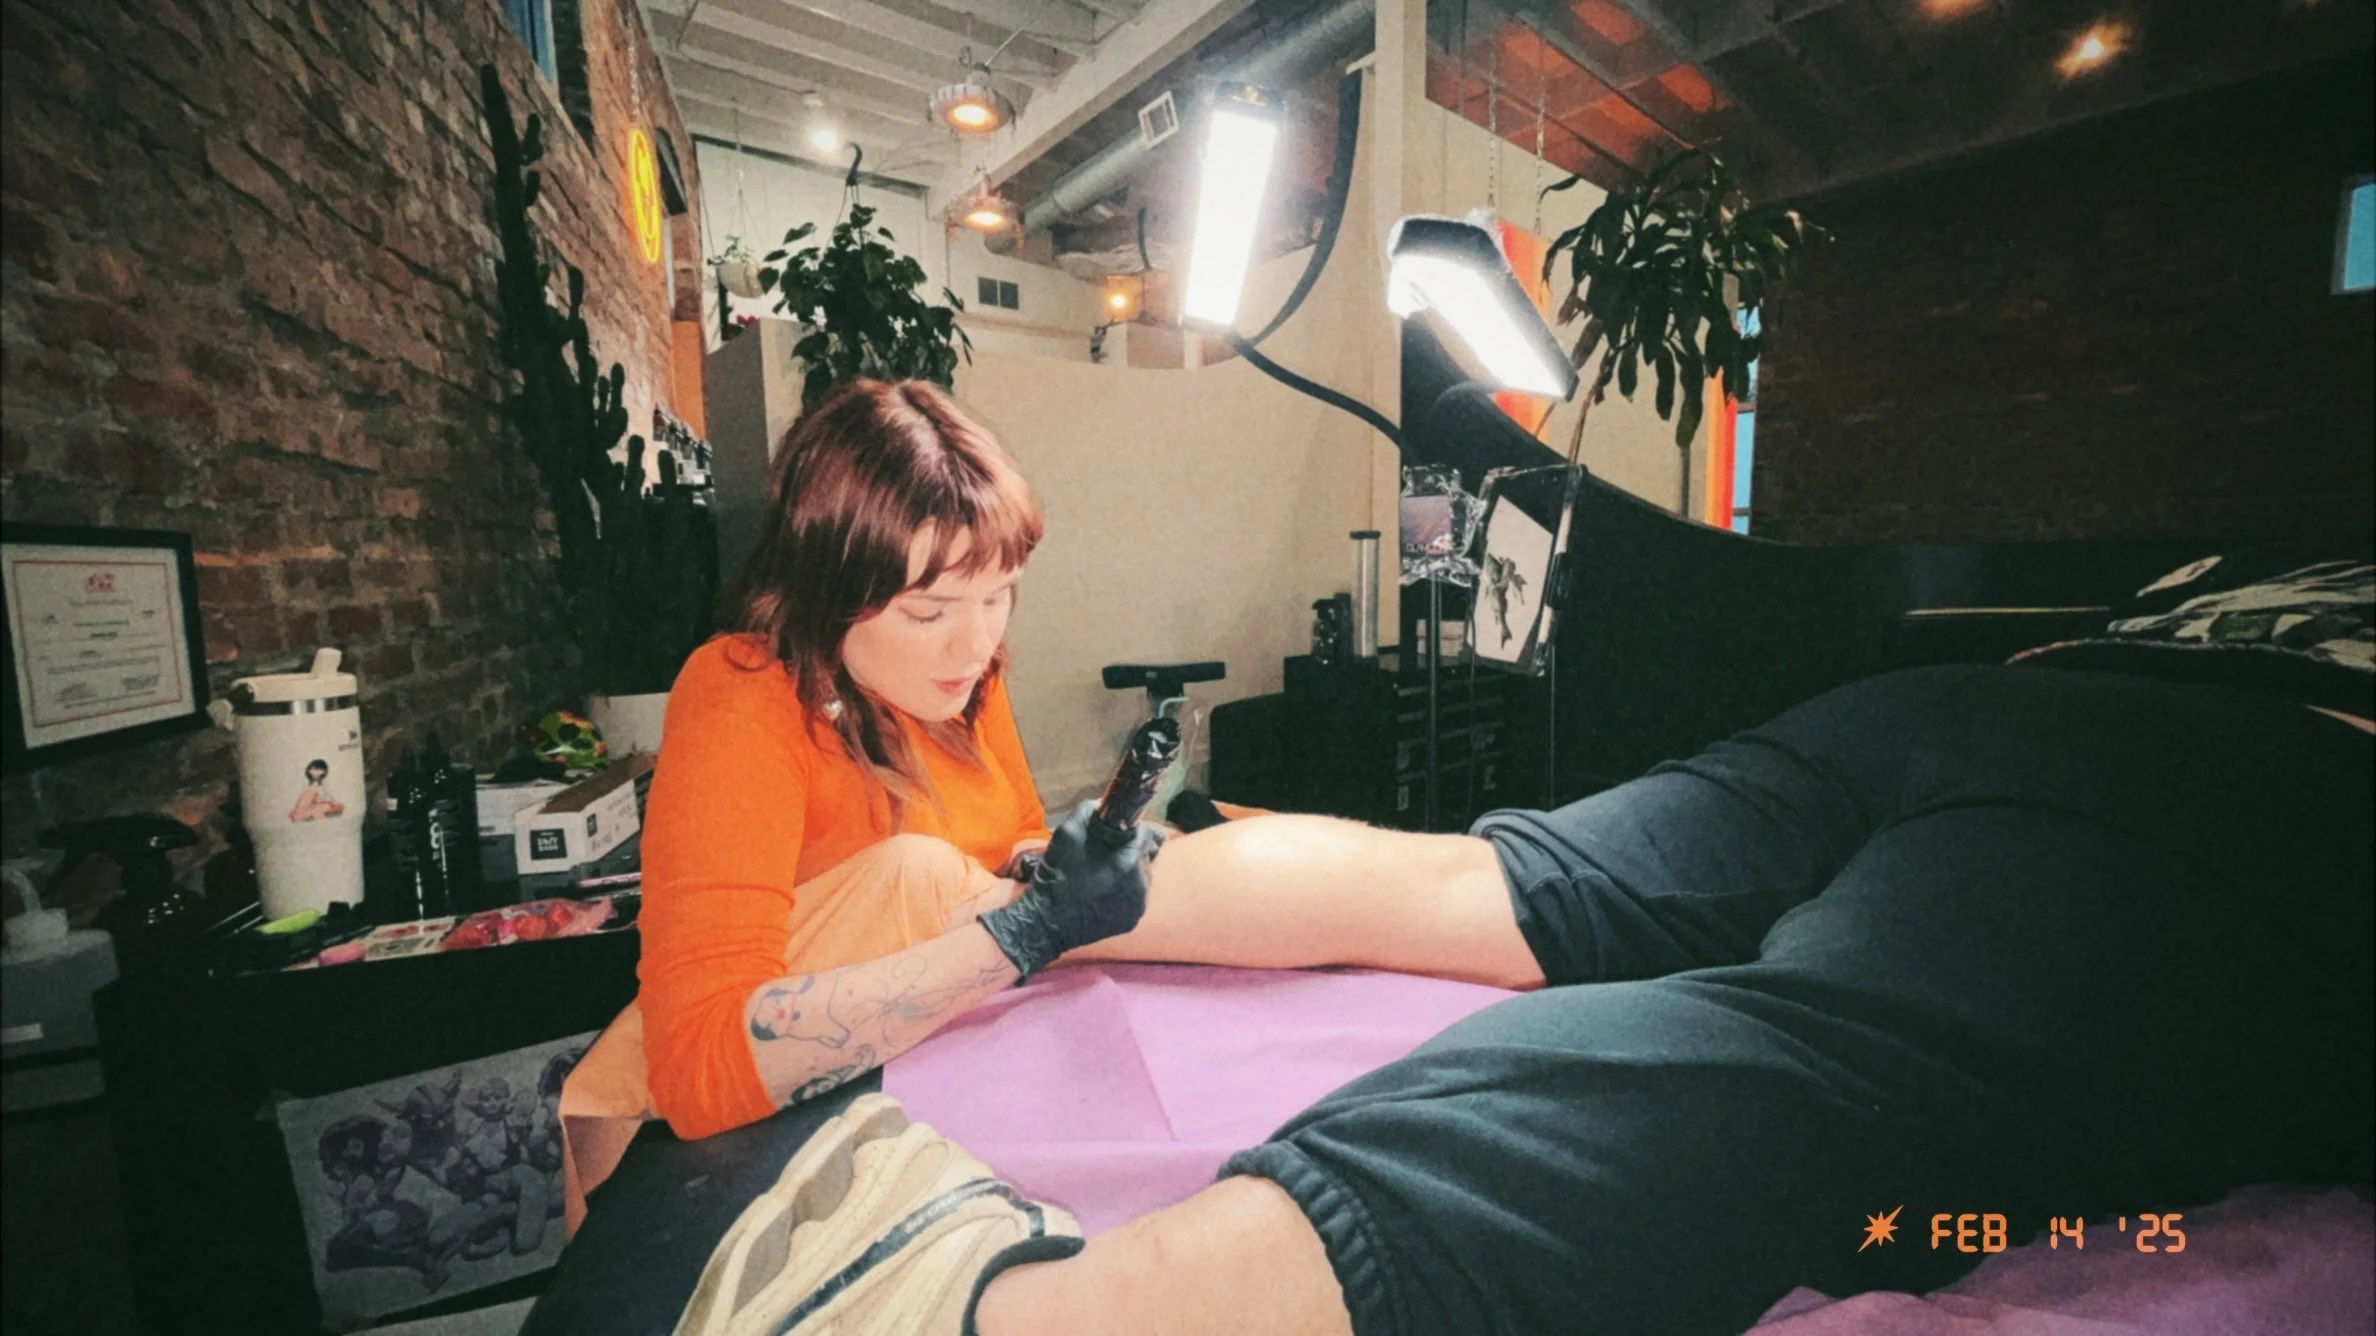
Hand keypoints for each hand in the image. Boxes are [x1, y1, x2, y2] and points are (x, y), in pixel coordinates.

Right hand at [978, 801, 1163, 980]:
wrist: (1045, 922)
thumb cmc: (1056, 875)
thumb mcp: (1067, 833)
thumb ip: (1090, 811)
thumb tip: (1104, 804)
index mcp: (1130, 863)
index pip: (1146, 835)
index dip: (1131, 830)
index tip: (1116, 832)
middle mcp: (1141, 886)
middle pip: (1145, 856)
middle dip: (1129, 850)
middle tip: (1104, 853)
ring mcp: (1138, 907)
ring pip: (1141, 877)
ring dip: (1128, 871)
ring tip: (1101, 873)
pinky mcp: (1131, 921)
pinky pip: (1134, 897)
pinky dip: (1123, 891)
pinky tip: (1103, 891)